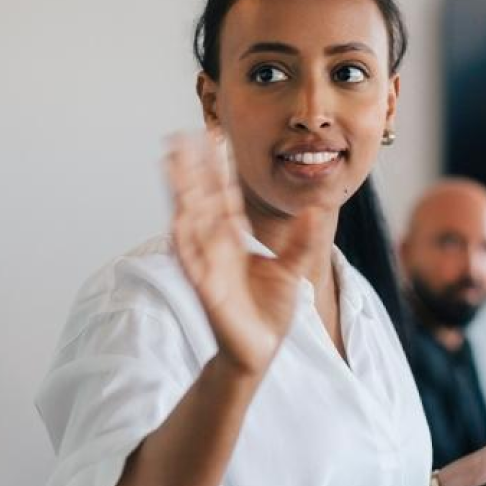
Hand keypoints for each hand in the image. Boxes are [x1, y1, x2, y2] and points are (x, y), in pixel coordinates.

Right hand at [164, 132, 326, 375]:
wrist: (259, 350)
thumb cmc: (269, 311)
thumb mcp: (293, 269)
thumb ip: (304, 239)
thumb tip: (317, 207)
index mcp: (235, 239)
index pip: (224, 195)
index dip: (217, 167)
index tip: (213, 137)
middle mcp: (217, 245)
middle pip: (200, 198)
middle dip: (190, 168)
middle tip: (178, 134)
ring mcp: (207, 263)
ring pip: (190, 220)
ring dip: (178, 192)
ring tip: (168, 163)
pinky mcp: (205, 287)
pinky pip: (190, 260)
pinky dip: (183, 239)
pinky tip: (176, 217)